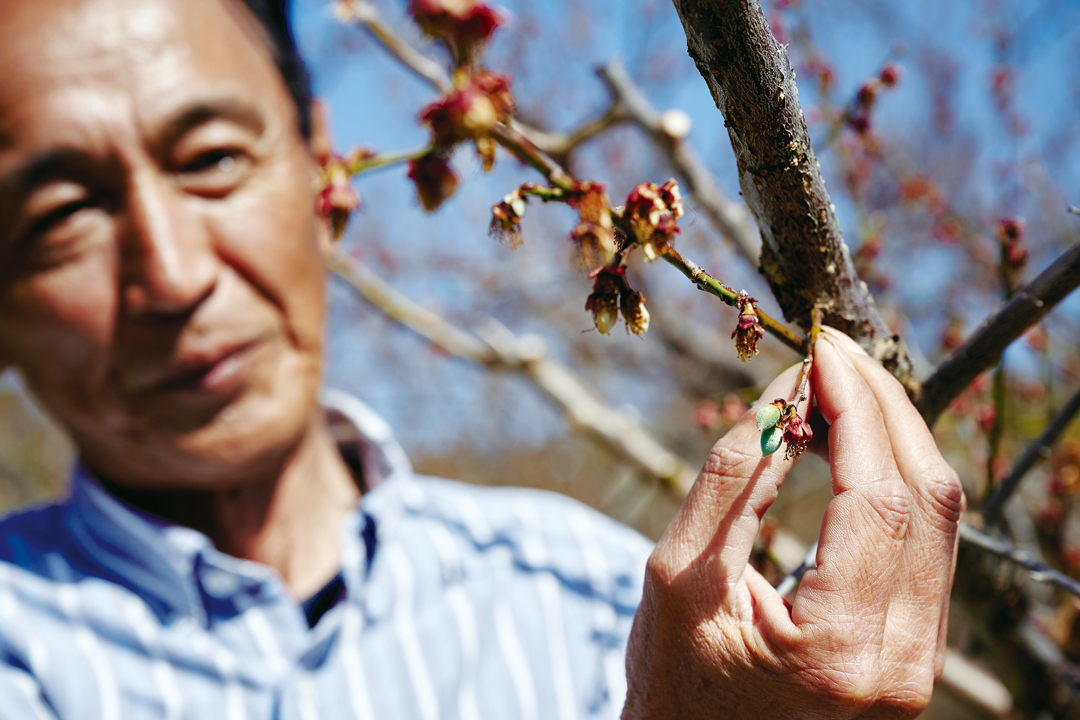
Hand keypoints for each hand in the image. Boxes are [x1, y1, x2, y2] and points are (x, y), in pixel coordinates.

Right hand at [622, 328, 963, 718]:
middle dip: (882, 408)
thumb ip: (735, 476)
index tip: (820, 349)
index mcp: (838, 653)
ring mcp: (919, 660)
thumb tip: (788, 390)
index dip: (855, 410)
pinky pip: (926, 541)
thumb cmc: (672, 673)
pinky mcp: (916, 645)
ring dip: (892, 435)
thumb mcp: (680, 571)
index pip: (879, 500)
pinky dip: (892, 477)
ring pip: (940, 516)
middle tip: (832, 352)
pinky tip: (849, 441)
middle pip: (929, 500)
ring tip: (833, 389)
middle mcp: (902, 664)